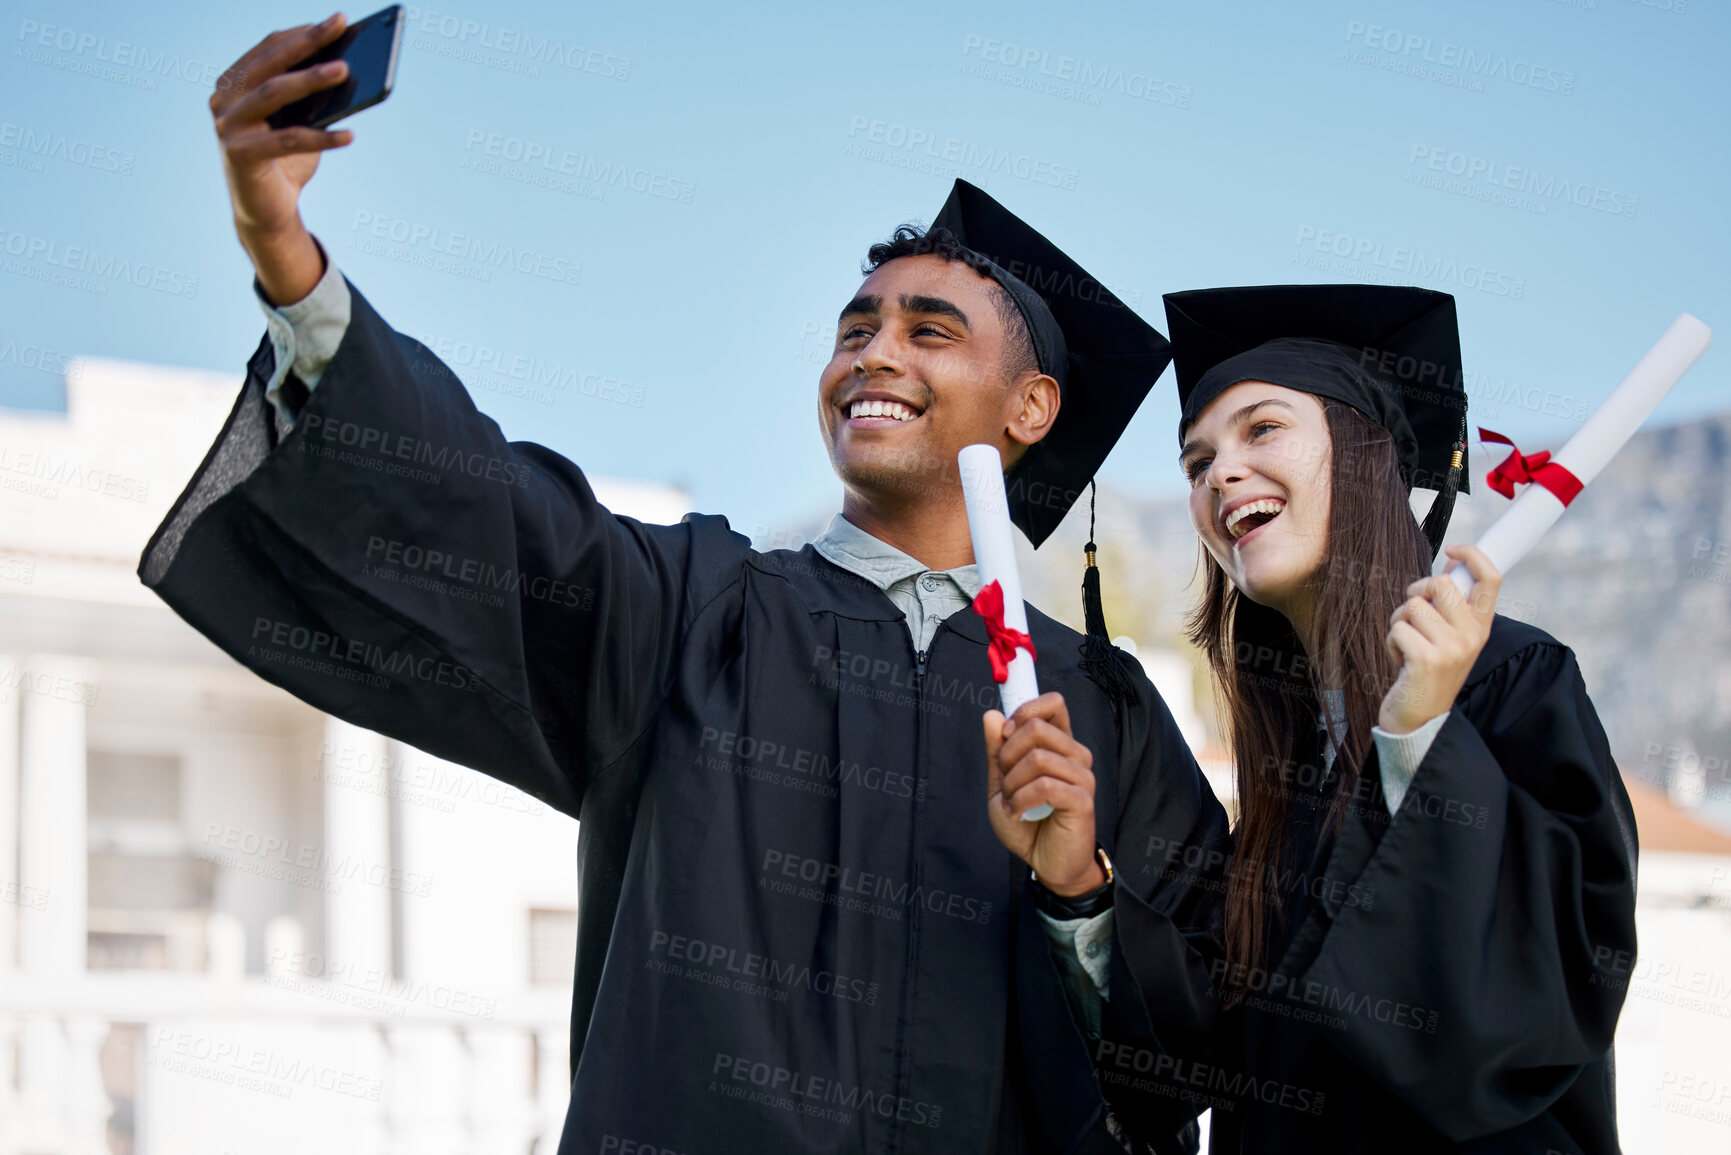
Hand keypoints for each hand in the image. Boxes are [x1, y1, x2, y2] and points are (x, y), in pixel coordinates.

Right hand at [210, 14, 354, 304]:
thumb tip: (346, 70)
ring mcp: (227, 126)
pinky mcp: (239, 155)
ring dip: (311, 79)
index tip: (335, 21)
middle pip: (270, 64)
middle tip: (338, 27)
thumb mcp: (299, 122)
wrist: (265, 213)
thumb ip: (312, 99)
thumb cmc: (286, 162)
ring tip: (345, 70)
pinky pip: (287, 140)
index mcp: (234, 84)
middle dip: (307, 42)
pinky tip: (350, 135)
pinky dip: (322, 138)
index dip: (301, 33)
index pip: (268, 49)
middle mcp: (223, 99)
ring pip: (273, 94)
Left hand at [983, 693, 1102, 895]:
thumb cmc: (1027, 821)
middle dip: (1007, 754)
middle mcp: (1076, 755)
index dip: (1025, 711)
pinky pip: (1045, 786)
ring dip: (1013, 783)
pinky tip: (1018, 812)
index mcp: (1060, 744)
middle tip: (1004, 779)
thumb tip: (992, 715)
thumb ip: (997, 750)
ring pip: (1038, 758)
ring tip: (1012, 801)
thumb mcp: (1001, 782)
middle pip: (1037, 727)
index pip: (1053, 703)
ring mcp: (1083, 777)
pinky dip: (1021, 800)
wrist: (1045, 862)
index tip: (1006, 735)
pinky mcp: (1083, 800)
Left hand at [1379, 545, 1500, 733]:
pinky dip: (1391, 642)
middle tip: (1413, 618)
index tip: (1453, 548)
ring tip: (1408, 646)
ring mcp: (1451, 649)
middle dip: (1417, 594)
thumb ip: (1452, 606)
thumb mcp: (1450, 637)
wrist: (1419, 719)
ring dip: (1399, 623)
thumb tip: (1451, 563)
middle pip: (1440, 583)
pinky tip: (1401, 663)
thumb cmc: (1428, 671)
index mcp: (1481, 627)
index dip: (1473, 554)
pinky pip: (1397, 628)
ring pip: (1412, 605)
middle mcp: (1472, 636)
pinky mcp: (1426, 660)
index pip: (1491, 578)